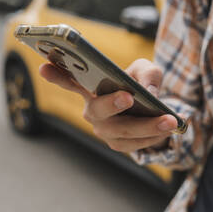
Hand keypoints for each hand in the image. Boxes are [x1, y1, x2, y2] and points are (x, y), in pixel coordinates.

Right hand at [39, 59, 178, 152]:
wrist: (150, 110)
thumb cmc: (140, 83)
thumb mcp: (146, 70)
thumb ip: (148, 74)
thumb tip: (148, 93)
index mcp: (91, 87)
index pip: (69, 80)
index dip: (55, 75)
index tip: (43, 67)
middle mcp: (91, 109)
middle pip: (98, 109)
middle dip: (112, 103)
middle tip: (129, 96)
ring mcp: (103, 130)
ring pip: (121, 131)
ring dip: (146, 126)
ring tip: (168, 120)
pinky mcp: (116, 144)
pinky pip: (134, 143)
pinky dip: (152, 136)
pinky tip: (167, 129)